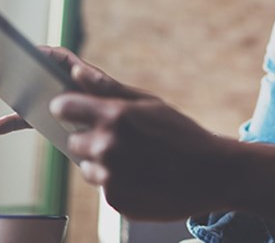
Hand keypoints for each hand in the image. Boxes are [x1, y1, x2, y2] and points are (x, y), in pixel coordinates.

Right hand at [0, 46, 128, 133]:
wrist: (139, 144)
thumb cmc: (134, 117)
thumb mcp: (122, 101)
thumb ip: (101, 87)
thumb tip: (78, 70)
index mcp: (86, 76)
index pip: (59, 58)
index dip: (38, 52)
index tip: (16, 50)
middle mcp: (70, 86)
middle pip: (37, 72)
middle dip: (11, 70)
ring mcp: (61, 104)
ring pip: (29, 94)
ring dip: (6, 93)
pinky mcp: (55, 122)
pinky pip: (30, 119)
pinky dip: (12, 121)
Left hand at [50, 85, 235, 219]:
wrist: (211, 174)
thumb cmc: (182, 134)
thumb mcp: (149, 104)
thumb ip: (108, 88)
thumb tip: (75, 72)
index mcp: (115, 116)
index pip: (64, 107)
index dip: (68, 108)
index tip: (73, 110)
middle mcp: (107, 147)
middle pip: (75, 141)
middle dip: (92, 139)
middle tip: (124, 140)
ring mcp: (110, 178)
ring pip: (89, 168)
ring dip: (105, 164)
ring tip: (138, 160)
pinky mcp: (116, 202)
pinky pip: (105, 189)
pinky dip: (119, 184)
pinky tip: (143, 177)